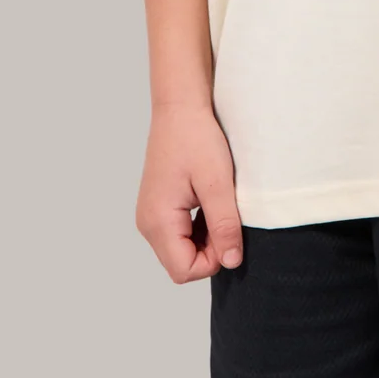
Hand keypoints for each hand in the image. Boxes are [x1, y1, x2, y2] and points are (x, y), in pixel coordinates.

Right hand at [136, 101, 243, 282]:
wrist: (180, 107)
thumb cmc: (196, 138)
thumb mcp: (217, 183)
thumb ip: (224, 225)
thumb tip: (231, 262)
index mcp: (158, 221)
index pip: (184, 270)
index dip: (213, 259)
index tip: (229, 229)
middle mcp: (148, 224)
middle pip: (182, 263)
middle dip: (210, 249)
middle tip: (227, 214)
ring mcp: (151, 216)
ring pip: (182, 250)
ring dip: (206, 238)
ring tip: (218, 204)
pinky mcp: (158, 207)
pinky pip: (179, 234)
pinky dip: (198, 227)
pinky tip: (209, 202)